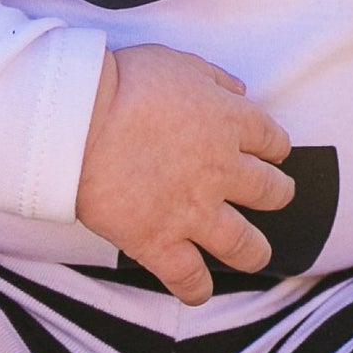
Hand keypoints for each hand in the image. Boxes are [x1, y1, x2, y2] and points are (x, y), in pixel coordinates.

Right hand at [76, 45, 293, 305]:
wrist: (76, 119)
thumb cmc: (121, 82)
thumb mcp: (176, 61)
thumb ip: (215, 79)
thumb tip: (240, 91)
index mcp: (230, 122)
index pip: (274, 140)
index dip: (273, 147)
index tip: (267, 151)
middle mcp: (223, 171)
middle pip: (273, 192)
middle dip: (276, 194)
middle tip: (269, 195)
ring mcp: (194, 211)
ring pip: (246, 246)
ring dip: (254, 251)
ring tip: (252, 253)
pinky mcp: (159, 242)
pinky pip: (189, 279)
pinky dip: (196, 289)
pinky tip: (197, 290)